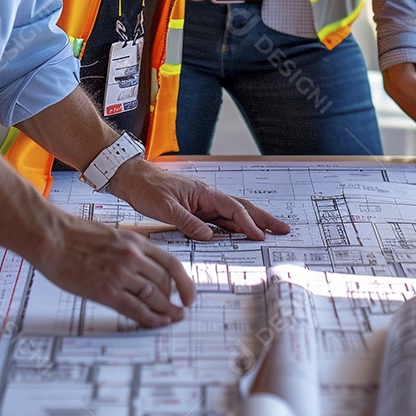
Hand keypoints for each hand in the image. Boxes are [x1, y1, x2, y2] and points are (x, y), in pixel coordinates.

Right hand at [36, 208, 195, 328]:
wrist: (51, 236)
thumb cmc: (73, 234)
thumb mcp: (110, 235)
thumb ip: (128, 249)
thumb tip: (141, 267)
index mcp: (134, 241)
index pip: (171, 263)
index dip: (185, 282)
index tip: (188, 293)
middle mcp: (132, 256)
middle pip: (165, 282)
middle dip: (175, 299)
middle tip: (179, 309)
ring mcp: (120, 274)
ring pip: (155, 296)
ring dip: (166, 311)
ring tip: (171, 319)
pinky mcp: (106, 291)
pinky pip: (136, 309)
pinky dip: (150, 318)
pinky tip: (156, 323)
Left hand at [108, 158, 291, 241]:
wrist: (132, 178)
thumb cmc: (147, 189)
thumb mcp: (166, 209)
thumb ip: (188, 223)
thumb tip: (209, 236)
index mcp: (204, 193)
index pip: (233, 209)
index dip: (248, 224)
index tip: (261, 236)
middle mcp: (207, 196)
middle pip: (241, 208)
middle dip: (263, 218)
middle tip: (283, 229)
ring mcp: (203, 202)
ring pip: (233, 214)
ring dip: (252, 223)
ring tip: (270, 232)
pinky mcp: (195, 208)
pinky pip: (220, 218)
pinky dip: (234, 226)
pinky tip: (241, 234)